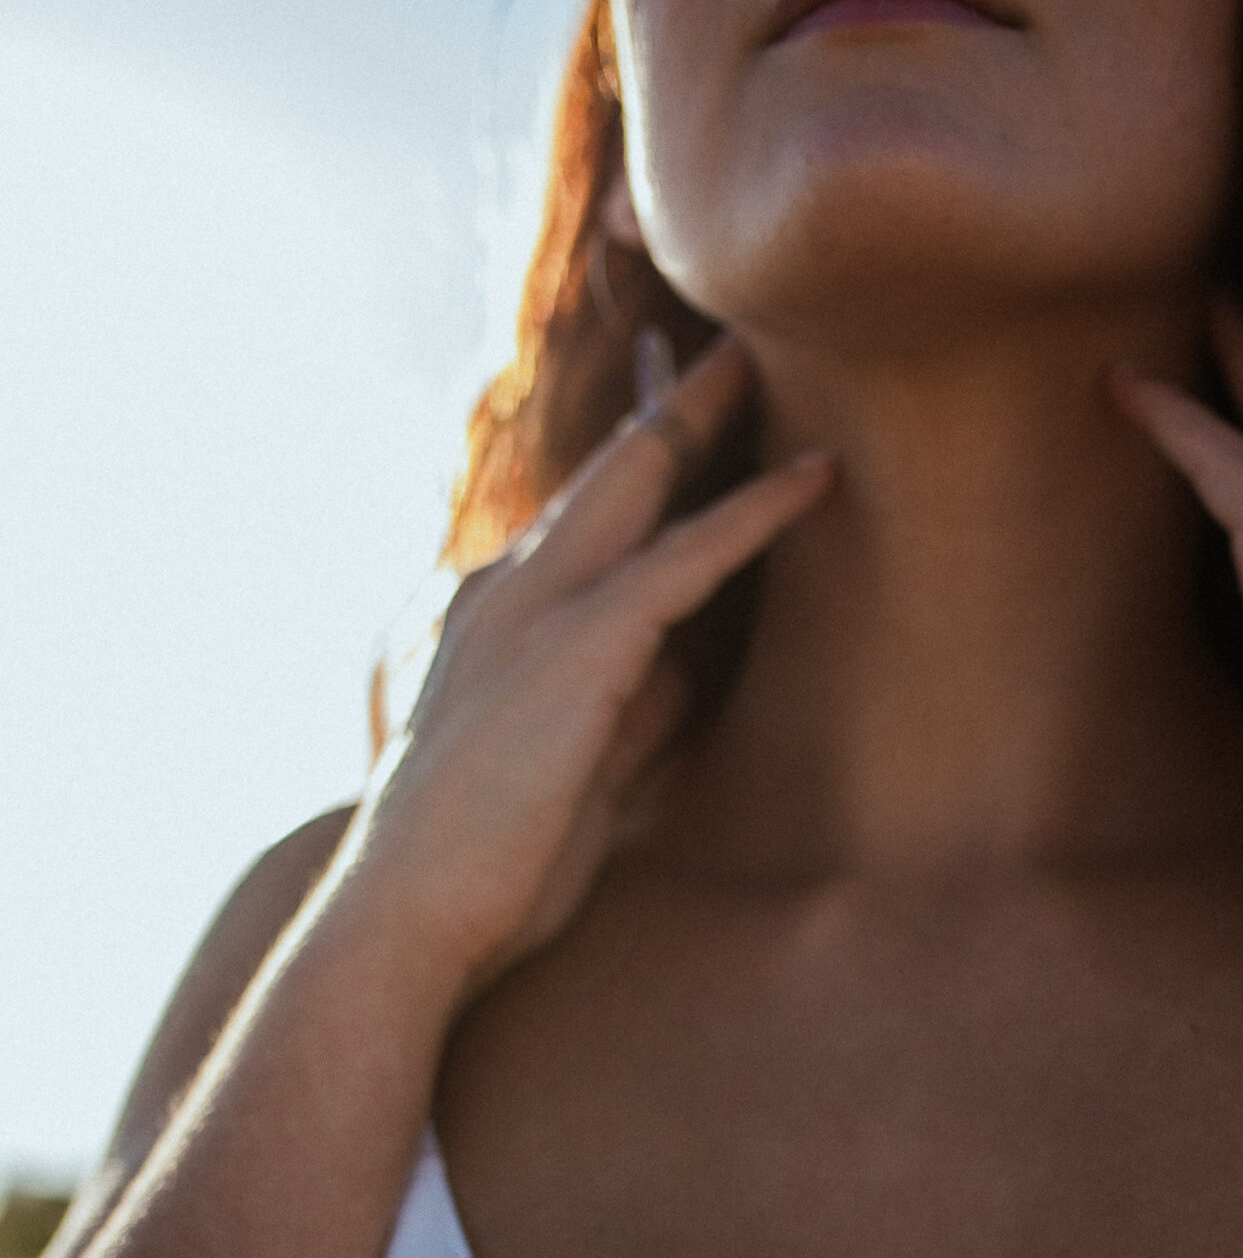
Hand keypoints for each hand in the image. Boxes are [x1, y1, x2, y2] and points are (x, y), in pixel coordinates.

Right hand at [329, 335, 832, 998]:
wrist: (410, 917)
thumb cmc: (488, 872)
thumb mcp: (574, 775)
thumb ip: (625, 714)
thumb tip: (683, 674)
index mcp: (500, 620)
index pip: (582, 520)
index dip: (638, 462)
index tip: (683, 414)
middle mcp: (509, 590)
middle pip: (610, 471)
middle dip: (674, 401)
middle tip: (735, 341)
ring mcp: (537, 609)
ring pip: (642, 481)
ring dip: (714, 416)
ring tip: (783, 356)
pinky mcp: (580, 647)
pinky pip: (685, 559)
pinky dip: (754, 511)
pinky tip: (816, 476)